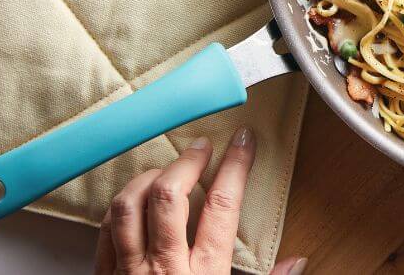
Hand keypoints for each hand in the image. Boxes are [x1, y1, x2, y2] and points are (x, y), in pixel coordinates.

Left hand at [94, 127, 305, 274]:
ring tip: (165, 169)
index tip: (243, 142)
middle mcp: (163, 270)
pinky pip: (104, 231)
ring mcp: (128, 274)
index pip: (221, 205)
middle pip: (169, 196)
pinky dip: (119, 208)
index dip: (235, 166)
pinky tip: (134, 202)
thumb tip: (298, 262)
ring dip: (147, 178)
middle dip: (186, 162)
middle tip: (202, 148)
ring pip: (127, 207)